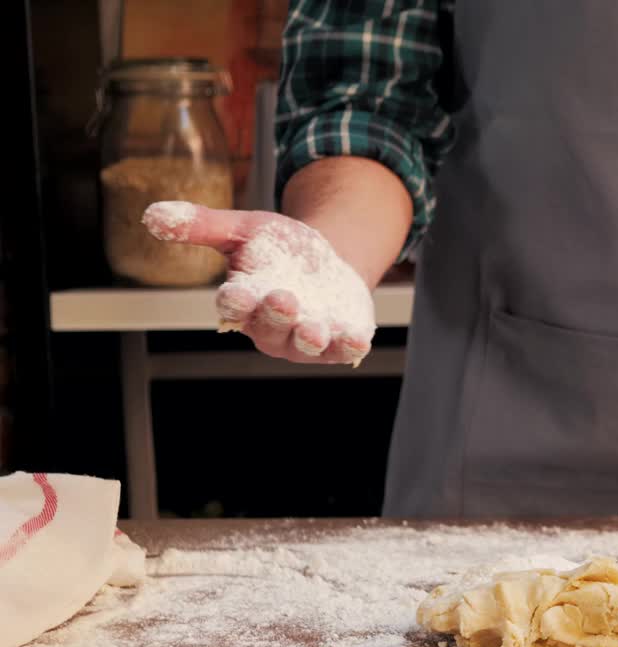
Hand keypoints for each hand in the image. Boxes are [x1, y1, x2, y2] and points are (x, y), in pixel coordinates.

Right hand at [142, 202, 375, 365]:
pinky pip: (344, 349)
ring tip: (313, 327)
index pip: (233, 305)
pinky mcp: (340, 340)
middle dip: (275, 315)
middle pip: (269, 326)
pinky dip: (349, 347)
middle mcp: (272, 325)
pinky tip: (357, 341)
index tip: (236, 293)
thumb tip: (151, 215)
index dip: (235, 301)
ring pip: (304, 344)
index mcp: (244, 300)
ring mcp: (306, 337)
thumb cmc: (279, 250)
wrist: (330, 260)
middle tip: (283, 299)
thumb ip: (203, 225)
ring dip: (308, 337)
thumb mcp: (244, 229)